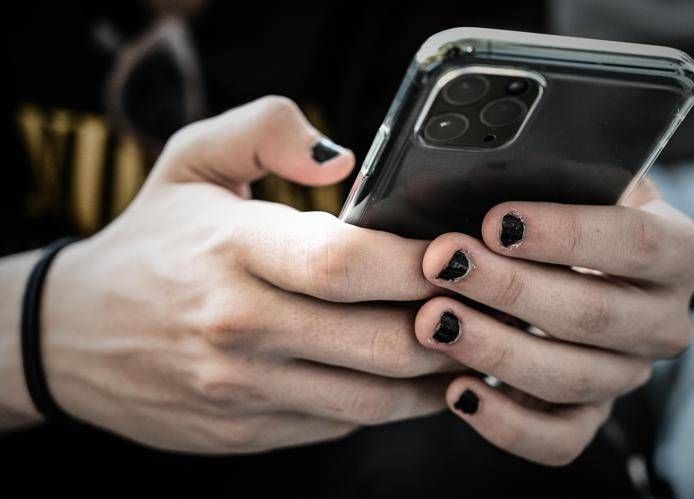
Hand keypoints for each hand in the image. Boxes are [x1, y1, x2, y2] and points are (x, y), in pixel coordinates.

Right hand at [41, 96, 455, 452]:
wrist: (72, 333)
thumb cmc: (149, 241)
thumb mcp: (190, 160)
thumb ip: (266, 131)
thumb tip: (344, 160)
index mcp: (232, 249)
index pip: (347, 264)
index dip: (419, 265)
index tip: (457, 256)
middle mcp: (238, 327)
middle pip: (380, 340)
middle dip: (449, 326)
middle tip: (485, 304)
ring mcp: (241, 389)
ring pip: (372, 398)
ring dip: (435, 376)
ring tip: (468, 345)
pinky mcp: (245, 432)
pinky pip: (340, 424)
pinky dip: (388, 404)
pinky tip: (411, 379)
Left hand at [414, 179, 693, 464]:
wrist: (582, 266)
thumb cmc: (568, 216)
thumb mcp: (563, 185)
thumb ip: (525, 182)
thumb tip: (443, 186)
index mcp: (676, 251)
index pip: (636, 244)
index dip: (565, 233)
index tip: (495, 221)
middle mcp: (663, 320)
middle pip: (595, 315)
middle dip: (510, 290)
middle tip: (444, 264)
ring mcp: (628, 373)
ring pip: (572, 378)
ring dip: (496, 350)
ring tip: (433, 321)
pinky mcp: (591, 415)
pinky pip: (559, 441)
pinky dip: (507, 424)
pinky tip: (458, 392)